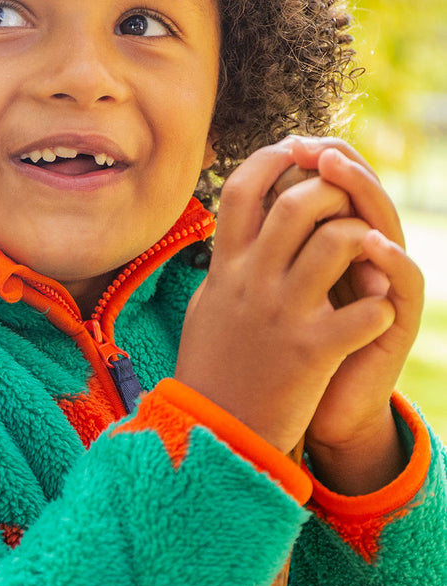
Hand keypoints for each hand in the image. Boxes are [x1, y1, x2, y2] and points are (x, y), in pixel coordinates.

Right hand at [175, 137, 423, 489]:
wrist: (212, 433)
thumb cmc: (213, 368)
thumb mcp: (208, 306)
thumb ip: (227, 263)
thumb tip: (242, 224)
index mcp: (225, 268)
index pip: (243, 188)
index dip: (273, 157)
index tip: (298, 152)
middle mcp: (251, 282)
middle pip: (299, 202)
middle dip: (332, 191)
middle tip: (346, 205)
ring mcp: (282, 314)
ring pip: (338, 242)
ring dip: (363, 240)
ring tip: (367, 258)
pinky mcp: (312, 351)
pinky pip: (364, 309)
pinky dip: (377, 306)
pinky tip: (372, 316)